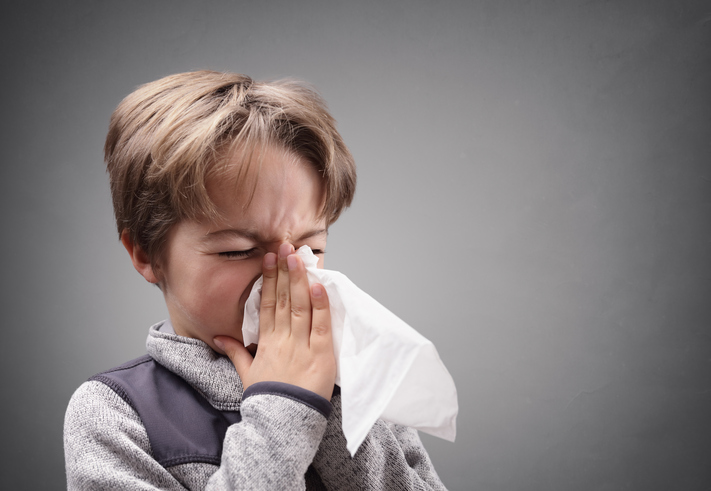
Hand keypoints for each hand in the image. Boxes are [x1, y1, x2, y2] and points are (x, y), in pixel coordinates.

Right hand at [214, 243, 335, 400]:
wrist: (282, 424)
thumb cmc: (267, 399)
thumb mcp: (247, 374)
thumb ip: (235, 352)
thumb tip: (218, 338)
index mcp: (266, 342)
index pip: (266, 304)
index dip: (268, 280)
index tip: (269, 259)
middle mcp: (283, 340)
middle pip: (283, 299)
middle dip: (284, 271)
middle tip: (284, 246)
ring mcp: (302, 346)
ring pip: (300, 307)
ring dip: (299, 280)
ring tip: (298, 257)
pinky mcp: (321, 355)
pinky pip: (321, 326)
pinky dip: (320, 305)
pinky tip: (318, 286)